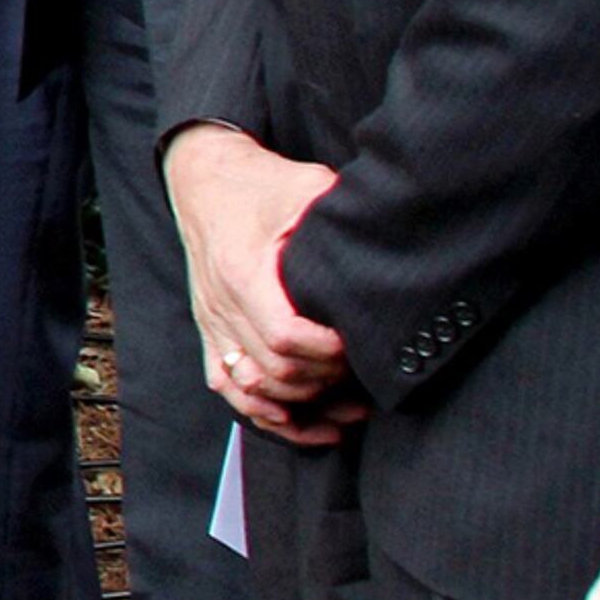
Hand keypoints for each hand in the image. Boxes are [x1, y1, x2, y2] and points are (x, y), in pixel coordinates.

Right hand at [165, 124, 357, 438]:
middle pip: (275, 371)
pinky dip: (265, 413)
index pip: (285, 337)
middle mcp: (220, 304)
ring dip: (301, 406)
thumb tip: (396, 233)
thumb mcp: (306, 185)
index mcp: (242, 272)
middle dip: (327, 379)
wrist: (203, 177)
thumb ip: (343, 212)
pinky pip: (229, 387)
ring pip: (252, 389)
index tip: (359, 344)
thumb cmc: (260, 183)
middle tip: (364, 370)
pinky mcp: (210, 330)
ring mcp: (212, 321)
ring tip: (349, 408)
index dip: (329, 352)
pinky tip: (303, 422)